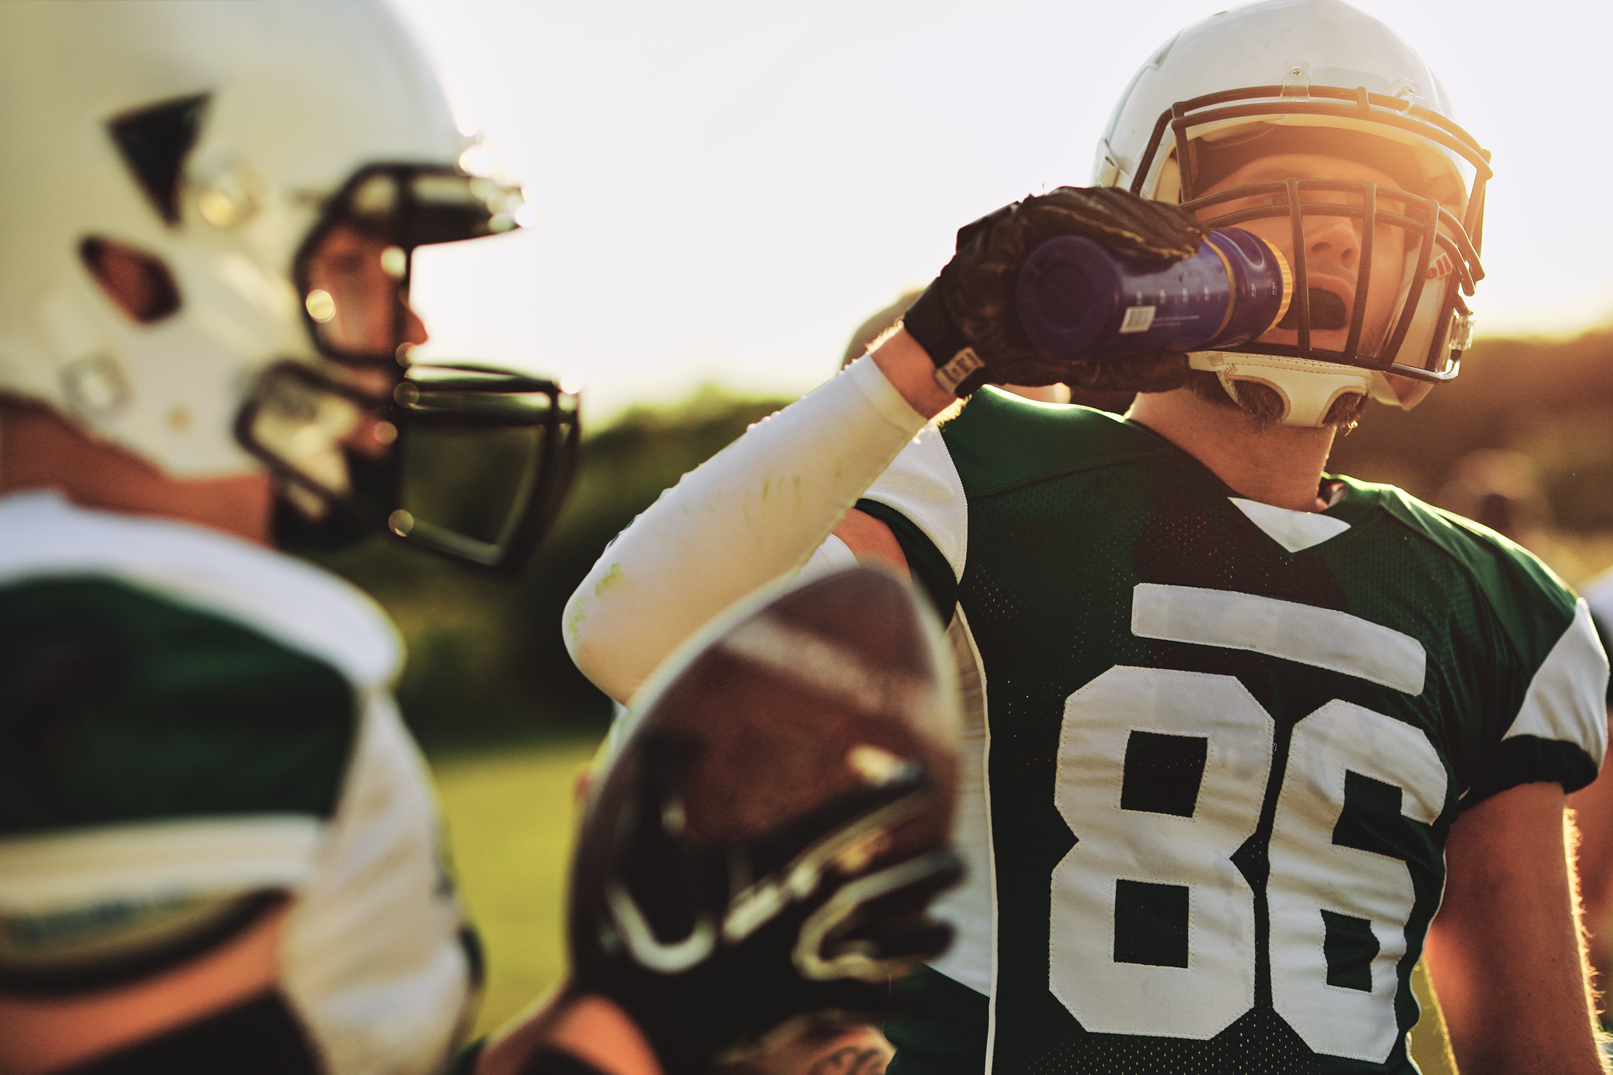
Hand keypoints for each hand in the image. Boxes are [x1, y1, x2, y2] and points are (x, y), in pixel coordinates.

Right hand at [568, 731, 959, 1074]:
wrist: (642, 1016)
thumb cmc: (643, 922)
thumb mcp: (644, 841)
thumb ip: (661, 778)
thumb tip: (669, 729)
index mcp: (790, 853)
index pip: (874, 803)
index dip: (902, 781)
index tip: (909, 776)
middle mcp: (821, 901)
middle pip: (917, 876)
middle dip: (940, 867)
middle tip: (951, 861)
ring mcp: (823, 957)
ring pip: (915, 942)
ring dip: (935, 934)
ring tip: (943, 928)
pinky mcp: (817, 1007)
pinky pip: (880, 1005)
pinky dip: (900, 1000)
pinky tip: (909, 997)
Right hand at [902, 186, 1207, 395]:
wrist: (956, 351)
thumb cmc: (1007, 341)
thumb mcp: (1077, 359)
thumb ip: (1122, 364)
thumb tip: (1180, 370)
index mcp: (1066, 242)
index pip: (1121, 221)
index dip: (1161, 225)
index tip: (1196, 243)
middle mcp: (1048, 224)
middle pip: (1114, 208)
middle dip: (1159, 222)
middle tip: (1193, 244)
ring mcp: (1026, 221)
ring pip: (1092, 206)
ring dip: (1137, 222)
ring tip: (1172, 245)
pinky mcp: (1007, 226)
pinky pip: (1056, 212)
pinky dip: (1094, 220)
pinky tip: (1126, 233)